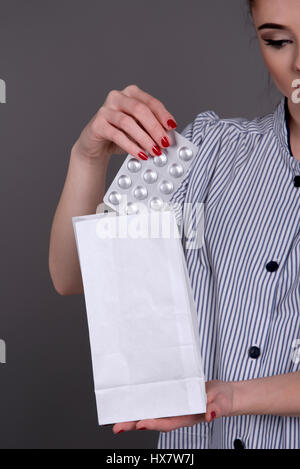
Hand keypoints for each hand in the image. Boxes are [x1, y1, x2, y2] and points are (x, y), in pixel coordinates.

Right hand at [73, 84, 177, 160]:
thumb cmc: (120, 134)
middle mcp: (117, 97)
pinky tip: (140, 154)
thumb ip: (151, 128)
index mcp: (131, 94)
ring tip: (154, 151)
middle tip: (164, 143)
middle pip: (139, 109)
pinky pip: (117, 135)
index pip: (150, 102)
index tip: (172, 127)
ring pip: (128, 122)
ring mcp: (105, 110)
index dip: (163, 115)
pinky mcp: (97, 124)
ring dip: (144, 139)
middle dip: (155, 128)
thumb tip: (167, 136)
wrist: (96, 145)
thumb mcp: (139, 129)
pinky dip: (131, 146)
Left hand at [112, 380, 234, 433]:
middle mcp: (176, 414)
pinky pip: (154, 401)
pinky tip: (130, 402)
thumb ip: (216, 408)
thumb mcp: (221, 401)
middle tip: (117, 427)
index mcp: (187, 417)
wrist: (222, 395)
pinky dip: (142, 402)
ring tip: (116, 418)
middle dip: (135, 424)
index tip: (140, 425)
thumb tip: (210, 414)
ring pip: (151, 412)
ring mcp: (172, 407)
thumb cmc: (221, 398)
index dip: (154, 424)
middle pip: (153, 420)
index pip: (168, 422)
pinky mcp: (171, 398)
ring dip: (134, 415)